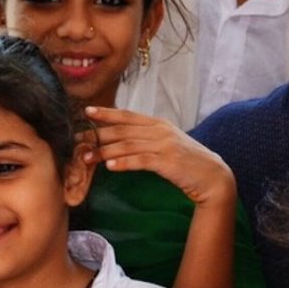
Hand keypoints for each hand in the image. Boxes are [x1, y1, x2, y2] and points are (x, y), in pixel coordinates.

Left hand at [80, 106, 235, 207]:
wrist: (212, 176)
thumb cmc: (185, 162)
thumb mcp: (164, 144)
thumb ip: (144, 139)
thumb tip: (117, 139)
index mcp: (158, 124)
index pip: (127, 115)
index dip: (106, 113)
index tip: (86, 111)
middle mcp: (160, 131)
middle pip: (122, 130)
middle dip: (96, 135)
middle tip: (75, 140)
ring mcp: (165, 145)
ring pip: (127, 145)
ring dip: (104, 152)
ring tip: (85, 158)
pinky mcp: (168, 162)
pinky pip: (141, 160)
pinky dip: (124, 162)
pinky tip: (110, 166)